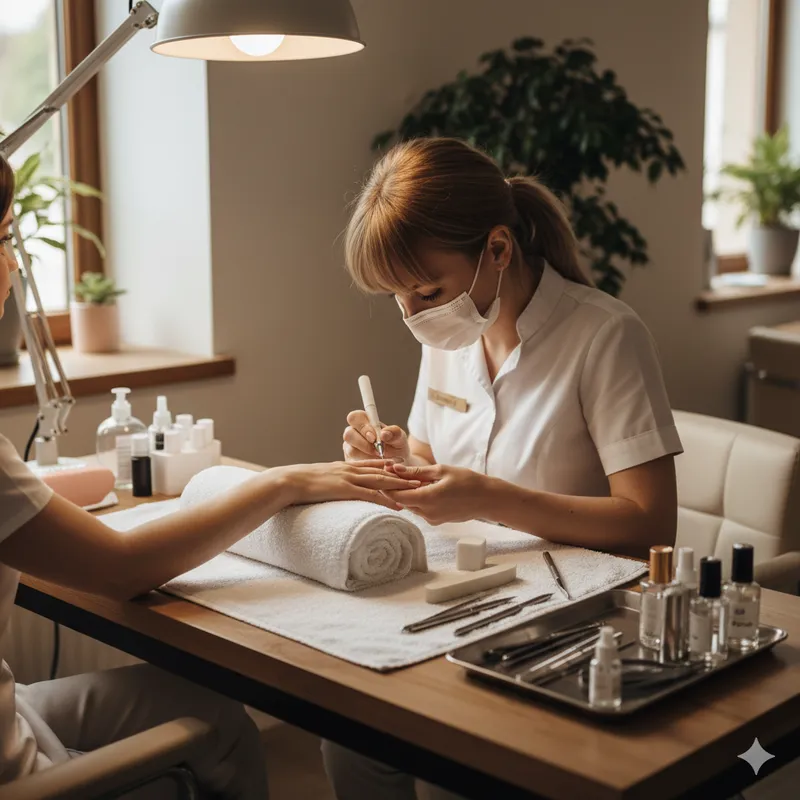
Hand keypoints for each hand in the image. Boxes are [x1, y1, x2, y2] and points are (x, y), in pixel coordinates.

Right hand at [270, 460, 419, 510]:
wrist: (289, 481)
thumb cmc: (301, 483)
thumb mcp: (321, 478)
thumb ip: (333, 482)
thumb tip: (338, 489)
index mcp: (346, 466)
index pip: (374, 464)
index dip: (392, 467)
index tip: (407, 469)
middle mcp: (351, 469)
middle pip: (383, 470)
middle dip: (403, 474)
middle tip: (421, 477)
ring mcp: (349, 478)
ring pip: (381, 480)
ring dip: (401, 484)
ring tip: (418, 489)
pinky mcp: (345, 489)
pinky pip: (370, 494)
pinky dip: (386, 499)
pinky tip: (398, 504)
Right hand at [343, 410, 410, 462]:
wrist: (398, 466)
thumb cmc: (397, 447)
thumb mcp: (400, 439)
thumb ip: (394, 433)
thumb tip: (384, 433)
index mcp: (364, 423)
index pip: (355, 417)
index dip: (363, 427)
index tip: (375, 438)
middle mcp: (354, 434)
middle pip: (348, 434)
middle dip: (363, 443)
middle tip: (377, 451)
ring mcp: (350, 449)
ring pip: (350, 450)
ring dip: (366, 456)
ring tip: (381, 460)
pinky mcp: (350, 463)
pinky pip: (353, 464)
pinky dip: (366, 466)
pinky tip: (377, 467)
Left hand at [383, 463, 489, 524]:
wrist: (487, 499)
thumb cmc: (467, 481)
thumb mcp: (441, 471)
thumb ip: (416, 471)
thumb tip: (395, 468)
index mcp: (428, 499)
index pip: (397, 496)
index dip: (386, 486)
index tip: (382, 474)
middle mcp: (427, 513)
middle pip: (402, 502)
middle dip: (395, 488)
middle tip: (391, 473)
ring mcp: (432, 519)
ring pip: (410, 506)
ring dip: (406, 494)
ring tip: (406, 478)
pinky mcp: (436, 520)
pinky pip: (420, 509)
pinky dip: (417, 499)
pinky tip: (421, 487)